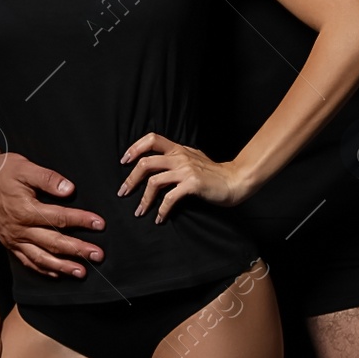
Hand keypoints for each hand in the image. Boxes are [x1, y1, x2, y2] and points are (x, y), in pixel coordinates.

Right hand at [0, 148, 105, 278]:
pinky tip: (57, 273)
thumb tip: (69, 190)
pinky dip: (43, 269)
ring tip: (81, 272)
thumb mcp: (25, 167)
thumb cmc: (3, 170)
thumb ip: (48, 179)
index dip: (81, 221)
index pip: (60, 218)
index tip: (100, 224)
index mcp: (25, 210)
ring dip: (62, 266)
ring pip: (41, 258)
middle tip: (98, 255)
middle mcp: (19, 228)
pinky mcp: (9, 243)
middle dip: (78, 250)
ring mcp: (13, 238)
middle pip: (54, 243)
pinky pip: (27, 261)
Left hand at [117, 132, 248, 222]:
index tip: (124, 161)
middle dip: (131, 179)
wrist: (235, 181)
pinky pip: (169, 198)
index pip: (152, 139)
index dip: (135, 148)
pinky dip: (161, 210)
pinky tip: (160, 218)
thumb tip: (159, 164)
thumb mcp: (193, 158)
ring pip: (154, 181)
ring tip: (139, 211)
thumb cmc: (214, 173)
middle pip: (146, 163)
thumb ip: (177, 158)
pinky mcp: (192, 185)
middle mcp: (180, 157)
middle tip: (123, 192)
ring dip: (143, 199)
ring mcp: (186, 170)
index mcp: (178, 149)